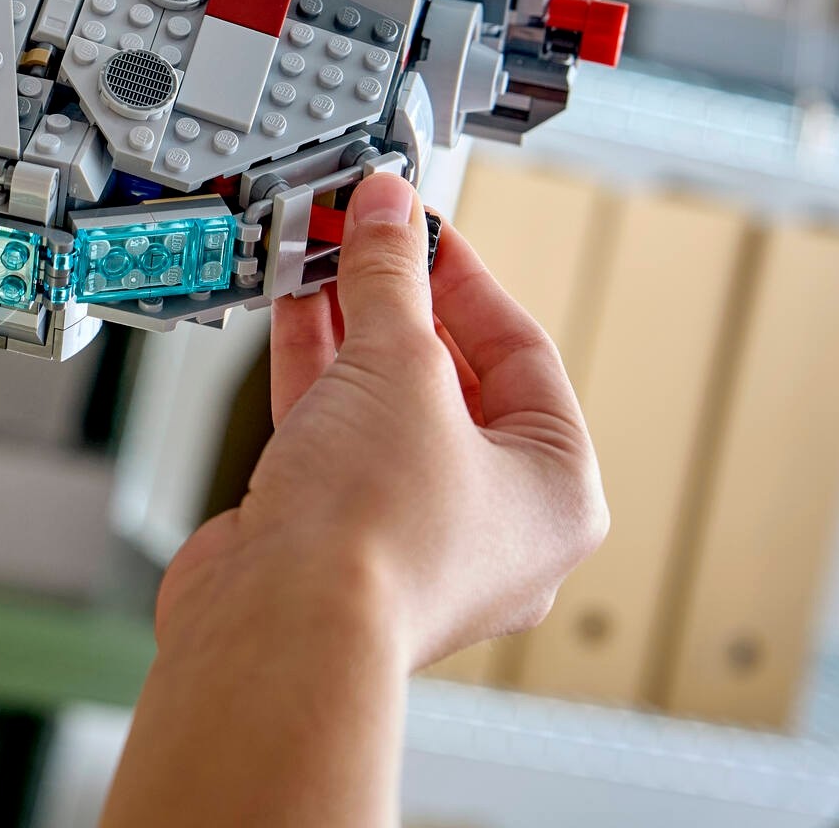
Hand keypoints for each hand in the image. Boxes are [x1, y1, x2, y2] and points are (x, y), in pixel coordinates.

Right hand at [156, 171, 606, 669]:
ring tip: (316, 259)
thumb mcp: (398, 367)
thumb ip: (390, 277)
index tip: (419, 225)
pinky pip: (336, 434)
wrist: (281, 625)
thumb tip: (389, 214)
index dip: (464, 275)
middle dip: (399, 300)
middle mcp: (494, 520)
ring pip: (386, 405)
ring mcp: (412, 531)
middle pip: (451, 377)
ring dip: (350, 328)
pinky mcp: (338, 536)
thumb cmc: (375, 540)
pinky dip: (314, 372)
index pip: (520, 351)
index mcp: (557, 491)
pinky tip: (289, 314)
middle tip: (363, 236)